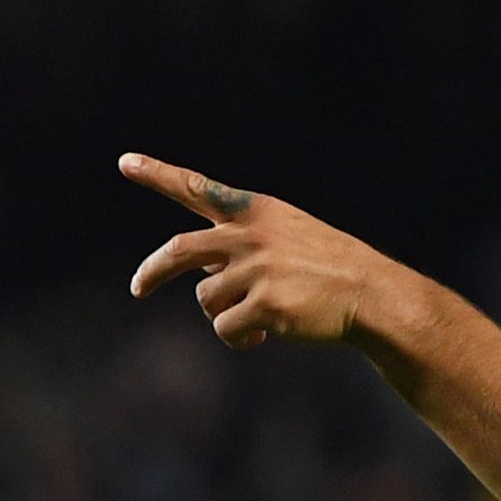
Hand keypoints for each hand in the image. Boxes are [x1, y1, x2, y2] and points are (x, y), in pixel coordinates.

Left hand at [122, 152, 389, 348]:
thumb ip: (242, 245)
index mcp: (259, 211)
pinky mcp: (264, 305)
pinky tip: (266, 335)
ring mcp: (257, 270)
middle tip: (139, 288)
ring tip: (261, 317)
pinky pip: (225, 329)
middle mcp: (252, 235)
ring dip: (225, 313)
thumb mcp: (290, 237)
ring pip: (207, 298)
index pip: (199, 189)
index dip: (159, 175)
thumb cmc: (333, 268)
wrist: (374, 294)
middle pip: (179, 250)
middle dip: (153, 271)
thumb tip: (200, 272)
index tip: (126, 162)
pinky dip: (240, 338)